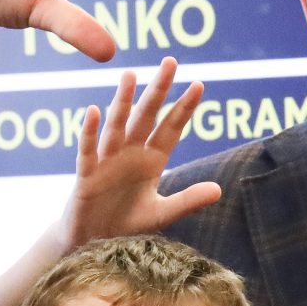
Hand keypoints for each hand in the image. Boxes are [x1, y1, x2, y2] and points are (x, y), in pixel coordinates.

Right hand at [60, 57, 220, 244]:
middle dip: (159, 90)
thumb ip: (187, 201)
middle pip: (146, 116)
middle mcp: (130, 154)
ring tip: (130, 75)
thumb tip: (219, 190)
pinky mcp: (87, 175)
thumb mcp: (162, 214)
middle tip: (170, 61)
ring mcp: (107, 161)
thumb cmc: (127, 225)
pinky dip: (89, 132)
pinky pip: (87, 150)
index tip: (199, 85)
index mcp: (151, 161)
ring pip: (117, 125)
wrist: (94, 244)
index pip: (170, 129)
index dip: (183, 108)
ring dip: (123, 101)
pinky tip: (93, 111)